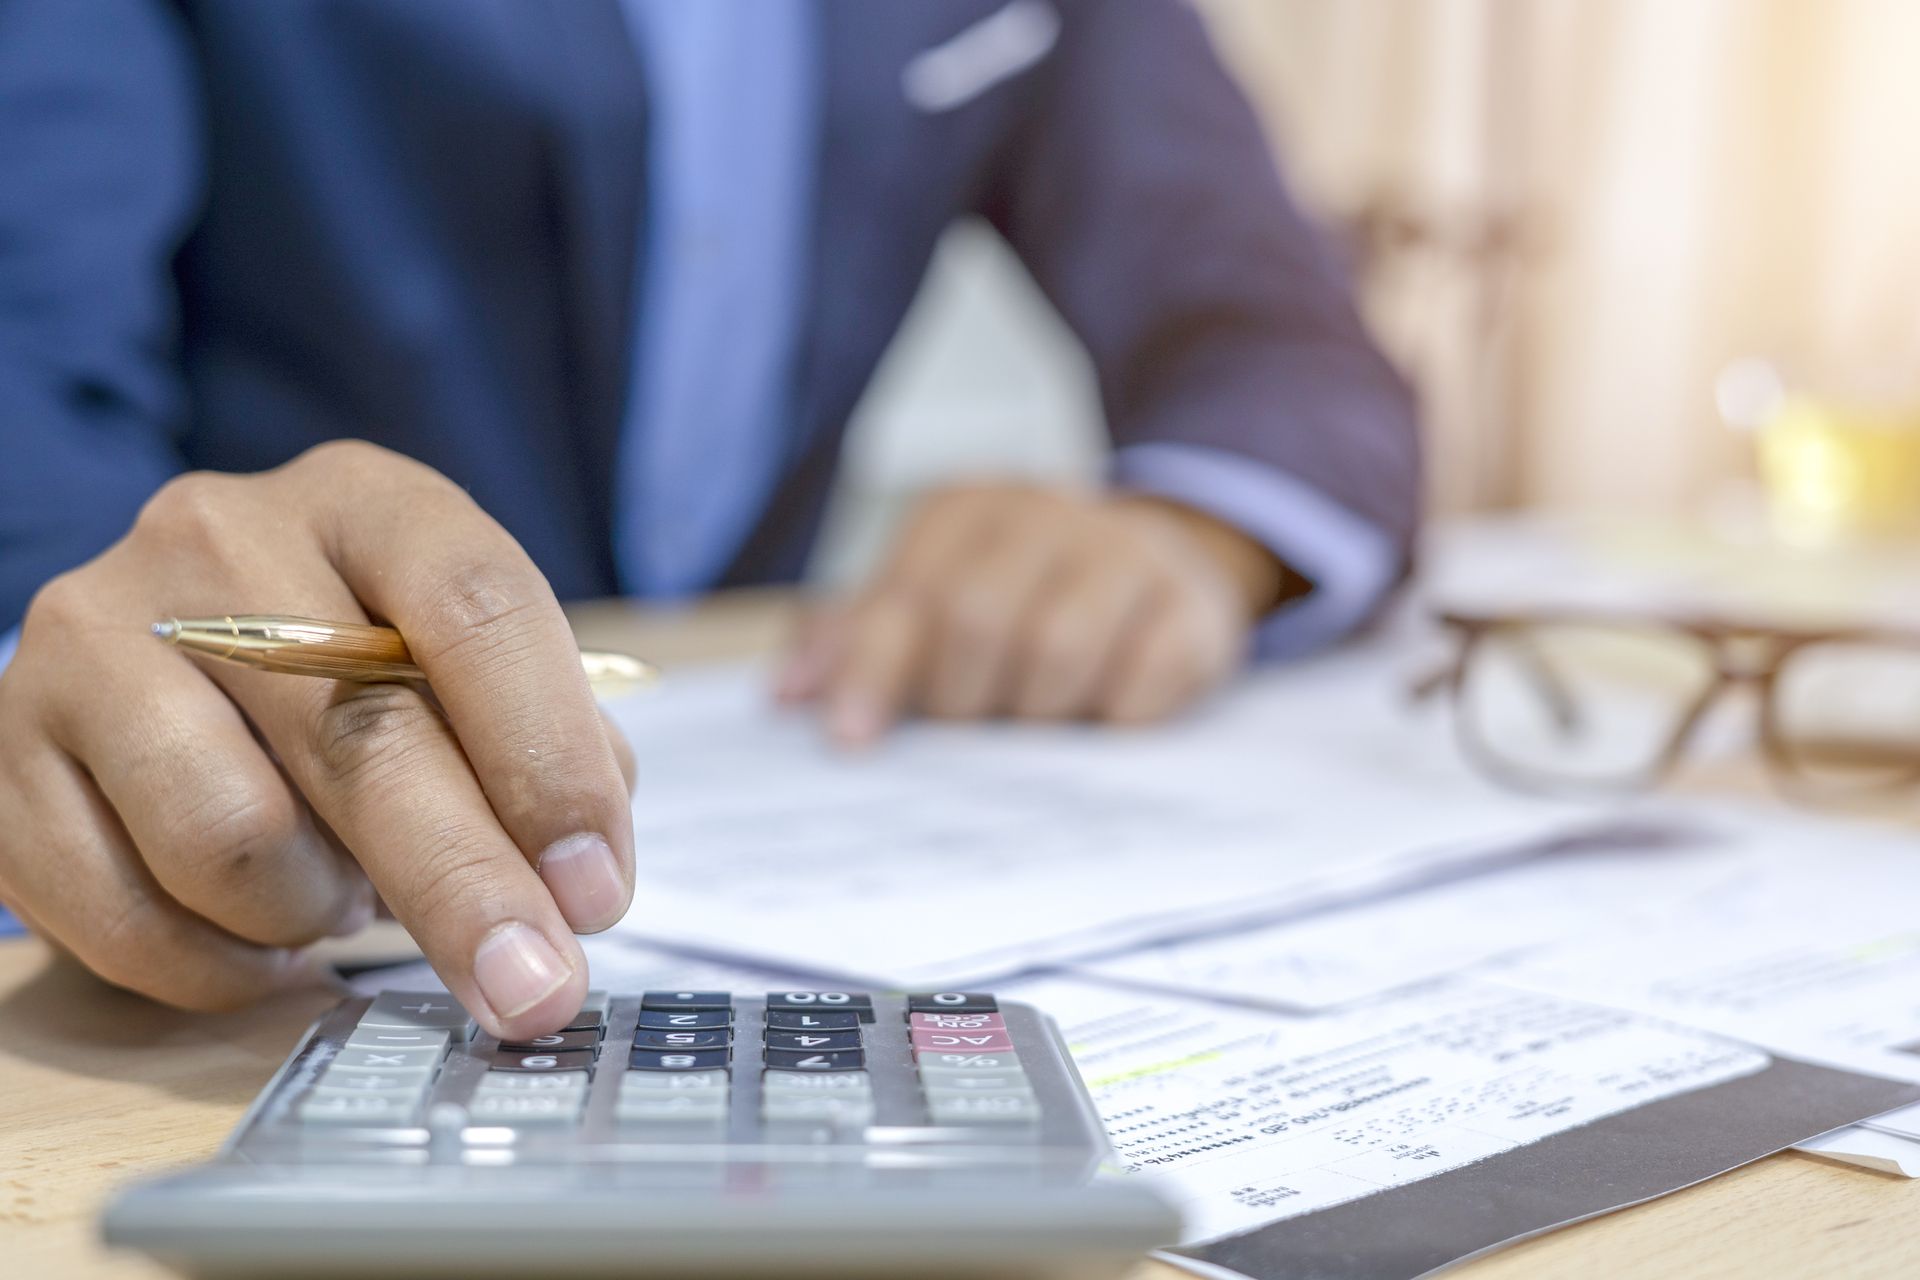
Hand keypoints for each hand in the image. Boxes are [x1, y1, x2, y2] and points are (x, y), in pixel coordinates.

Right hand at [0, 442, 635, 1038]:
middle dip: (467, 890)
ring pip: (236, 841)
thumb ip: (548, 747)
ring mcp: (94, 638)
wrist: (168, 645)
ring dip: (321, 910)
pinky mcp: (6, 750)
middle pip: (362, 737)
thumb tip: (576, 881)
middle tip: (534, 988)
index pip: (477, 605)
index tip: (595, 889)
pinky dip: (226, 965)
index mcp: (365, 499)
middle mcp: (218, 540)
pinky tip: (264, 934)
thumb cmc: (360, 667)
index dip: (548, 759)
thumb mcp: (469, 664)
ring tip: (344, 890)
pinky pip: (131, 919)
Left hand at [777, 483, 1290, 743]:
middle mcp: (1049, 515)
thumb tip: (789, 694)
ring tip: (1032, 722)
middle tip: (966, 730)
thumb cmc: (1025, 591)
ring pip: (1058, 651)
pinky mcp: (1194, 608)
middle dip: (959, 700)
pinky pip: (1143, 680)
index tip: (849, 738)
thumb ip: (860, 636)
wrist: (1163, 558)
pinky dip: (1114, 715)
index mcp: (969, 509)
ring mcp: (1128, 556)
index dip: (873, 669)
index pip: (910, 592)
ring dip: (1033, 712)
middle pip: (979, 621)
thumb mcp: (938, 592)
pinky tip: (1104, 716)